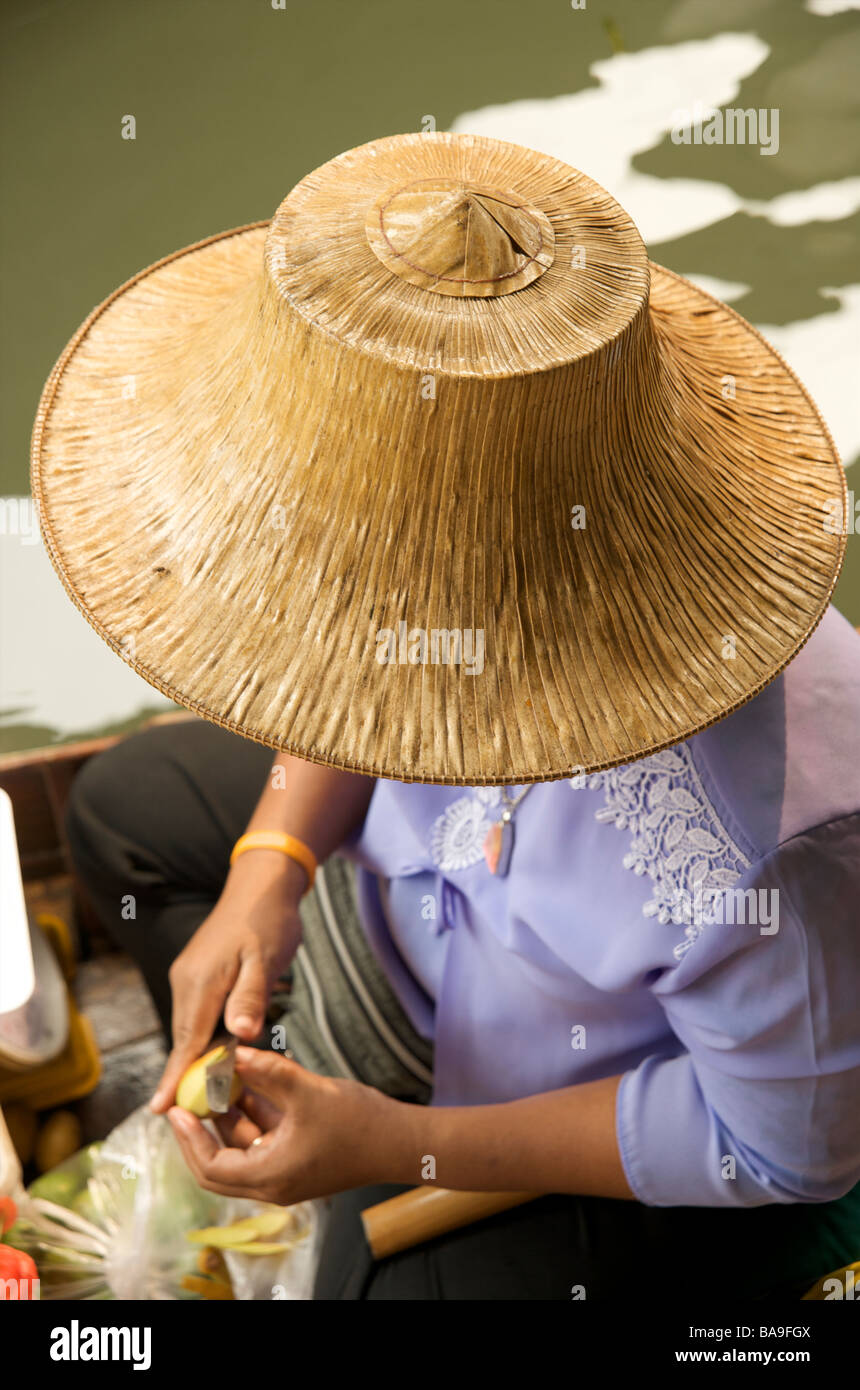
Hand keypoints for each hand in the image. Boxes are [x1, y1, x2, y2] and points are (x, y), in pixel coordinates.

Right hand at [151, 852, 306, 1111]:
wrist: (262, 884)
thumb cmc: (268, 920)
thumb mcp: (265, 959)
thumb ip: (251, 997)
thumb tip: (239, 1035)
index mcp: (203, 981)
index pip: (187, 1040)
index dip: (175, 1077)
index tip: (158, 1109)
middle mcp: (188, 981)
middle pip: (186, 1039)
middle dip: (186, 1076)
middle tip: (190, 1114)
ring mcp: (190, 977)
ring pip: (191, 1027)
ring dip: (197, 1057)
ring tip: (203, 1095)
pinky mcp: (198, 974)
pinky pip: (197, 1014)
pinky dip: (203, 1036)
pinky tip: (215, 1054)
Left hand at [166, 1047, 415, 1204]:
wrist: (401, 1141)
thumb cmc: (359, 1123)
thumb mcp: (308, 1092)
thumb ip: (269, 1072)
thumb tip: (233, 1053)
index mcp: (270, 1176)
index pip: (211, 1167)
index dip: (189, 1138)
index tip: (176, 1109)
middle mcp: (273, 1183)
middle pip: (219, 1167)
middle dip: (201, 1132)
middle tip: (187, 1102)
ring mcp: (287, 1173)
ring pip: (242, 1151)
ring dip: (229, 1119)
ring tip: (219, 1082)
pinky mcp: (299, 1160)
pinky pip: (264, 1143)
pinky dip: (253, 1118)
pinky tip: (251, 1085)